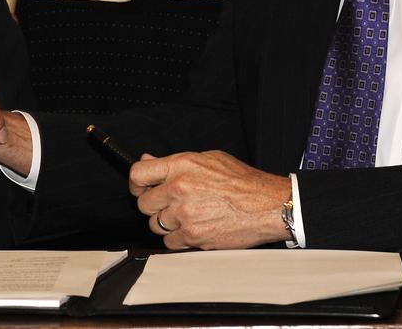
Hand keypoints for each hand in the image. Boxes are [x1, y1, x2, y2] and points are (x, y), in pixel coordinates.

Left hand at [129, 150, 291, 250]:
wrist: (266, 204)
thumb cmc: (241, 180)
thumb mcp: (207, 159)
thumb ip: (174, 162)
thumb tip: (148, 160)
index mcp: (181, 166)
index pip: (138, 174)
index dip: (136, 183)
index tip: (140, 188)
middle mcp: (179, 189)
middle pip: (144, 204)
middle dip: (153, 205)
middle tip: (168, 204)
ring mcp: (185, 214)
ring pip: (155, 225)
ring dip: (166, 223)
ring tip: (186, 215)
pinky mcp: (193, 237)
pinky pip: (170, 243)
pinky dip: (178, 238)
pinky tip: (192, 228)